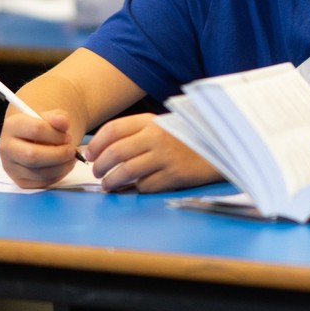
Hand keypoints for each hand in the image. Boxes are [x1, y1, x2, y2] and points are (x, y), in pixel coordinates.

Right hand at [0, 108, 83, 188]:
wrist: (35, 140)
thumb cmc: (44, 127)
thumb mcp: (52, 117)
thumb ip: (59, 117)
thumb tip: (63, 122)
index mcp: (12, 126)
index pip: (36, 130)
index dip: (56, 135)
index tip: (67, 137)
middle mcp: (6, 147)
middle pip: (32, 156)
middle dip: (59, 154)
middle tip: (72, 150)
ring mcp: (11, 167)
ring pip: (38, 173)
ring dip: (62, 166)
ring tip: (71, 157)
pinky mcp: (20, 181)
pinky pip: (42, 182)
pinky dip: (59, 175)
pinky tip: (64, 165)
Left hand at [83, 113, 219, 191]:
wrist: (219, 146)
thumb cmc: (184, 137)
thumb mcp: (161, 126)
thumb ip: (136, 133)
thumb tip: (103, 149)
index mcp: (151, 121)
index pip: (112, 130)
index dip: (96, 144)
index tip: (90, 154)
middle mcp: (156, 137)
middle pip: (115, 153)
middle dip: (99, 166)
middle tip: (97, 172)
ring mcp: (165, 157)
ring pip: (125, 172)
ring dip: (110, 181)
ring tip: (108, 184)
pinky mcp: (174, 175)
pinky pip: (144, 186)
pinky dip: (135, 189)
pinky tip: (132, 188)